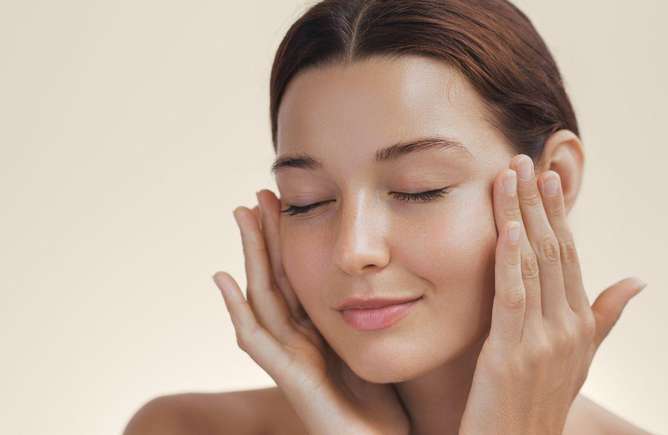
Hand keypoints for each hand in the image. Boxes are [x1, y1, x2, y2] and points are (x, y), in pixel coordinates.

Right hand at [212, 190, 410, 434]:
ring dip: (249, 256)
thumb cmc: (385, 402)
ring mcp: (290, 358)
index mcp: (319, 328)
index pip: (298, 275)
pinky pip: (255, 340)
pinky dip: (236, 308)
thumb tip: (389, 270)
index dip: (288, 239)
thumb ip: (374, 312)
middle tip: (256, 195)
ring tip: (241, 216)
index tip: (285, 199)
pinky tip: (223, 278)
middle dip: (265, 236)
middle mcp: (298, 339)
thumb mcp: (379, 344)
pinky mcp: (290, 378)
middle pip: (274, 278)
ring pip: (260, 297)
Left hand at [458, 155, 646, 434]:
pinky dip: (509, 259)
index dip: (557, 214)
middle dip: (537, 203)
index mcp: (580, 323)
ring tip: (509, 176)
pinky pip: (512, 296)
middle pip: (553, 250)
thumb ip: (605, 317)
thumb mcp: (581, 357)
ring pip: (532, 263)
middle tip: (524, 160)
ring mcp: (542, 340)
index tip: (545, 177)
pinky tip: (505, 228)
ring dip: (519, 215)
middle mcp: (567, 326)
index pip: (570, 255)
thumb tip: (637, 280)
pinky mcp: (511, 353)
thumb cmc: (541, 401)